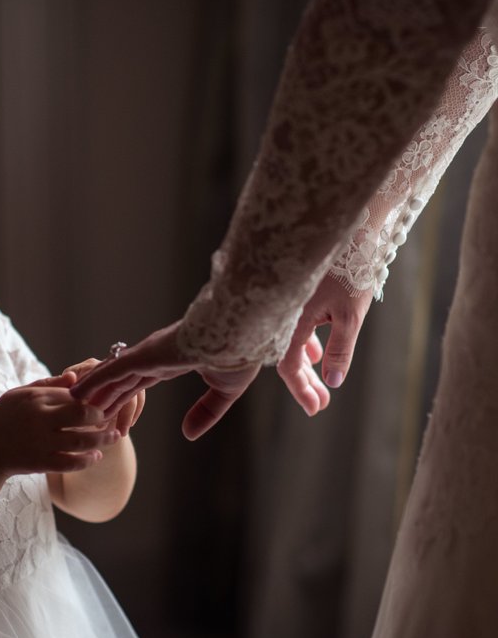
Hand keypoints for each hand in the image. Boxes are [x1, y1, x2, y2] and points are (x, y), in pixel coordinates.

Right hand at [0, 372, 118, 475]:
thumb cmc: (2, 418)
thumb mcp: (19, 394)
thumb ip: (47, 384)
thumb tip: (76, 377)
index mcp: (35, 398)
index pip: (73, 394)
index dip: (91, 398)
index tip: (102, 401)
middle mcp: (39, 419)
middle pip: (82, 413)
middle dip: (101, 416)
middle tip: (110, 418)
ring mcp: (40, 442)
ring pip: (81, 440)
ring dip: (102, 440)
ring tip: (114, 438)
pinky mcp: (41, 462)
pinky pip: (70, 462)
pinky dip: (87, 460)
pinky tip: (96, 457)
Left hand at [70, 322, 260, 440]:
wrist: (244, 332)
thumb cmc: (239, 352)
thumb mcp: (224, 390)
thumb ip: (206, 412)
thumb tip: (188, 435)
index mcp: (172, 360)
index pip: (140, 383)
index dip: (123, 399)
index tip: (111, 414)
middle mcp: (155, 356)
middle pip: (119, 381)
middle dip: (102, 397)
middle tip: (82, 413)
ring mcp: (148, 354)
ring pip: (112, 376)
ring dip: (92, 391)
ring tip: (71, 405)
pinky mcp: (146, 354)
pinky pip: (113, 371)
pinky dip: (94, 382)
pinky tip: (77, 393)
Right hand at [277, 274, 371, 414]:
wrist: (351, 228)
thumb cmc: (352, 269)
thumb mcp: (350, 315)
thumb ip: (340, 350)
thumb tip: (332, 381)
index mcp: (292, 319)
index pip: (289, 365)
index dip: (302, 390)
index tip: (315, 409)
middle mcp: (284, 313)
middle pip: (287, 357)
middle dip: (305, 383)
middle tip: (320, 404)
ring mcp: (289, 303)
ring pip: (291, 342)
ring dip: (306, 365)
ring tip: (318, 383)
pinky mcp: (296, 294)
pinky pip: (293, 327)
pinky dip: (304, 344)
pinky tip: (314, 352)